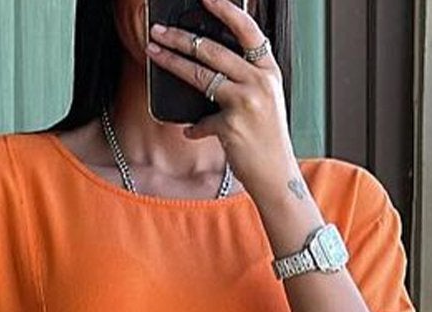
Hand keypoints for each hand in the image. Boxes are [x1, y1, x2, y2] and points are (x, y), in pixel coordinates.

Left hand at [146, 0, 294, 196]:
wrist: (276, 175)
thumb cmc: (268, 139)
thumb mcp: (264, 101)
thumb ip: (244, 79)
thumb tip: (208, 65)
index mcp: (269, 71)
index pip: (247, 30)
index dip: (225, 9)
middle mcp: (259, 82)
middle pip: (213, 50)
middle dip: (181, 37)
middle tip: (159, 30)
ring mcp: (246, 102)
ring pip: (200, 75)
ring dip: (173, 62)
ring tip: (154, 53)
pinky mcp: (231, 125)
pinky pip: (202, 120)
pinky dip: (195, 128)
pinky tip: (191, 131)